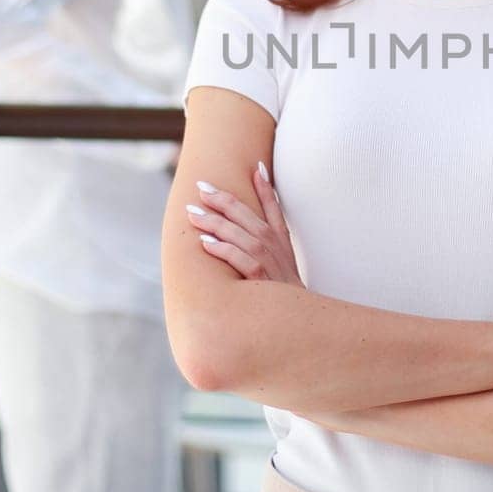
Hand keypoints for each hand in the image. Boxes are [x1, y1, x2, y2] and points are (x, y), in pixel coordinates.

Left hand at [185, 161, 304, 286]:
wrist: (299, 324)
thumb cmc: (285, 295)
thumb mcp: (285, 265)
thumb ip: (272, 243)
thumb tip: (256, 221)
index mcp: (282, 242)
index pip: (274, 208)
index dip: (265, 187)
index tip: (254, 167)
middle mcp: (276, 249)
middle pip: (248, 218)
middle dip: (224, 201)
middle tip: (201, 188)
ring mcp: (269, 263)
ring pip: (240, 236)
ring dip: (216, 223)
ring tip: (193, 213)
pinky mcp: (262, 280)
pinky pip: (241, 261)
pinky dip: (225, 250)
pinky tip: (206, 243)